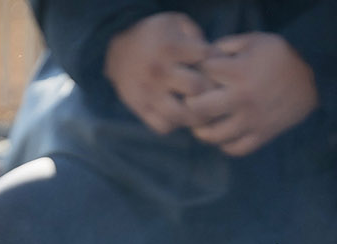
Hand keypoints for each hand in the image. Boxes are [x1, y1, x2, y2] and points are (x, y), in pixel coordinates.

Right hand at [104, 12, 215, 134]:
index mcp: (170, 47)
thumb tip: (214, 59)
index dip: (219, 62)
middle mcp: (159, 71)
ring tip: (199, 109)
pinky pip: (163, 126)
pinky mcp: (140, 107)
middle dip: (210, 90)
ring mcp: (148, 92)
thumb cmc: (155, 36)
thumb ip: (197, 36)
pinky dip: (174, 124)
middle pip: (197, 88)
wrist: (116, 50)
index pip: (208, 58)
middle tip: (213, 92)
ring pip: (182, 115)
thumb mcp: (175, 23)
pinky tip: (178, 114)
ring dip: (195, 115)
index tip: (218, 66)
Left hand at [182, 33, 318, 156]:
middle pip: (199, 108)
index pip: (202, 74)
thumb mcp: (256, 41)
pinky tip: (223, 135)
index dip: (196, 71)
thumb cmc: (280, 58)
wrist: (311, 83)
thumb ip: (228, 45)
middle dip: (191, 102)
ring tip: (201, 122)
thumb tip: (204, 55)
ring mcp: (252, 120)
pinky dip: (225, 144)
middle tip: (192, 101)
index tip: (200, 73)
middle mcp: (242, 99)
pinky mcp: (262, 135)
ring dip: (202, 129)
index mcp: (239, 72)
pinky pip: (236, 148)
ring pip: (214, 135)